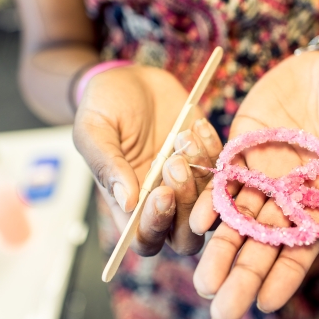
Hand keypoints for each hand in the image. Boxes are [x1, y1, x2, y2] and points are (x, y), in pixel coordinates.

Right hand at [73, 65, 221, 255]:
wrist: (133, 79)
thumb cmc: (105, 105)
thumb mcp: (94, 129)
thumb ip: (106, 165)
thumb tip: (125, 202)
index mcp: (129, 204)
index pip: (146, 239)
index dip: (156, 226)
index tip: (161, 192)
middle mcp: (162, 201)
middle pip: (185, 235)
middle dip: (185, 203)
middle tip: (175, 163)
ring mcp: (189, 184)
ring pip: (209, 207)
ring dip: (201, 174)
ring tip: (184, 135)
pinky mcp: (208, 162)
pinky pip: (224, 173)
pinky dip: (215, 152)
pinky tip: (197, 126)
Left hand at [190, 51, 318, 318]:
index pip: (304, 244)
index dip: (286, 273)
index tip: (267, 303)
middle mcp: (289, 193)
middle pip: (264, 241)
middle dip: (244, 275)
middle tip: (222, 313)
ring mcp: (262, 172)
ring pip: (237, 218)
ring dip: (219, 248)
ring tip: (202, 281)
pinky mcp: (241, 147)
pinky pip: (223, 179)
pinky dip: (211, 199)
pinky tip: (198, 223)